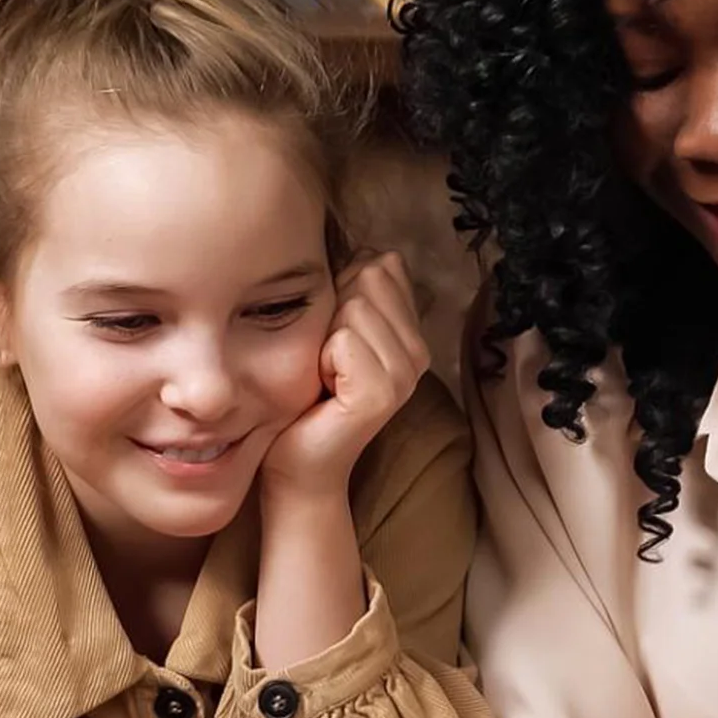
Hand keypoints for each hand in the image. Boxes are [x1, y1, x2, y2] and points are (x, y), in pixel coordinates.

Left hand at [261, 251, 428, 499]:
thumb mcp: (332, 334)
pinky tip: (325, 389)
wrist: (299, 465)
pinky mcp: (382, 393)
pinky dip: (321, 359)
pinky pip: (344, 340)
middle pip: (369, 279)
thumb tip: (374, 252)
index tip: (334, 336)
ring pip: (355, 307)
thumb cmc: (307, 398)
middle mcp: (418, 353)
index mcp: (411, 335)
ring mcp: (404, 374)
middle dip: (334, 309)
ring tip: (325, 375)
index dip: (344, 290)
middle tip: (327, 358)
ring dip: (324, 337)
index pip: (383, 265)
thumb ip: (357, 293)